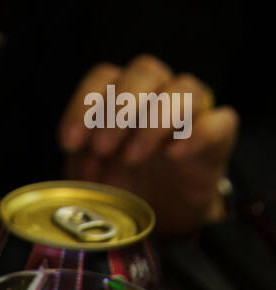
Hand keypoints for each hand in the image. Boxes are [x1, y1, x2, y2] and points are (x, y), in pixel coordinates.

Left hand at [57, 55, 237, 235]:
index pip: (103, 78)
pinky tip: (174, 154)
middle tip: (102, 147)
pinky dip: (198, 133)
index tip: (69, 142)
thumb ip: (84, 162)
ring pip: (183, 88)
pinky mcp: (218, 139)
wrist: (164, 218)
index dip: (84, 104)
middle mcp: (158, 94)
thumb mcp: (93, 178)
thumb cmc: (125, 188)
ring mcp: (192, 112)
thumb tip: (83, 154)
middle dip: (120, 106)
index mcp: (121, 96)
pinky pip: (220, 121)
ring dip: (154, 120)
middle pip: (145, 71)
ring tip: (132, 157)